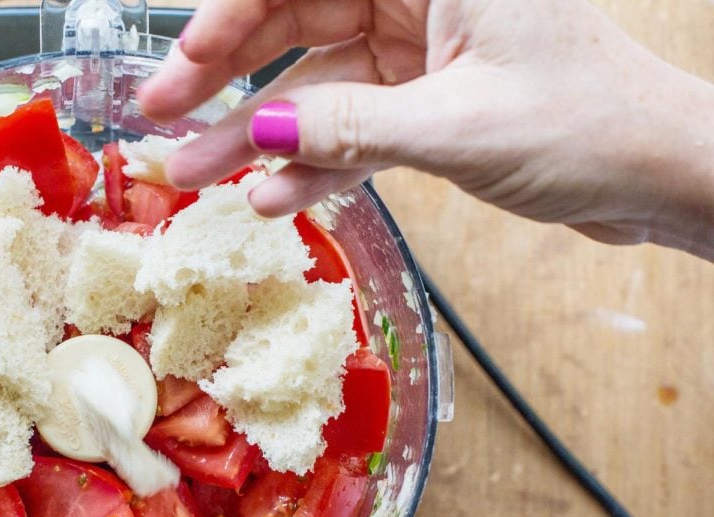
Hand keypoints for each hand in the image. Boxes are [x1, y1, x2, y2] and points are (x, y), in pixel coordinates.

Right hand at [138, 0, 713, 259]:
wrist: (657, 177)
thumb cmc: (595, 124)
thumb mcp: (458, 127)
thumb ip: (350, 128)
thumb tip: (264, 132)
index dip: (234, 14)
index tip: (186, 61)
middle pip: (295, 18)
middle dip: (225, 77)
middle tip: (162, 117)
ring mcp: (421, 44)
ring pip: (313, 80)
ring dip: (257, 134)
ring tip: (198, 175)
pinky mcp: (425, 95)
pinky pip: (346, 123)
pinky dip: (311, 161)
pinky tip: (273, 195)